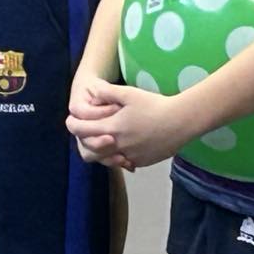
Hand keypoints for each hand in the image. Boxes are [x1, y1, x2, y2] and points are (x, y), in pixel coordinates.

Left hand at [65, 78, 190, 169]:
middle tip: (86, 130)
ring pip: (106, 159)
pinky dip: (117, 155)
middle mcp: (118, 146)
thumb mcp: (128, 93)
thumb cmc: (154, 105)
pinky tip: (121, 144)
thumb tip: (91, 91)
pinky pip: (122, 162)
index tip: (72, 119)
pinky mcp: (141, 162)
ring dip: (100, 150)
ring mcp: (130, 157)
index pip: (82, 131)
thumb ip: (106, 92)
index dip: (73, 124)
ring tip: (102, 137)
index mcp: (112, 128)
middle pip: (89, 149)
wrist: (181, 122)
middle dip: (84, 139)